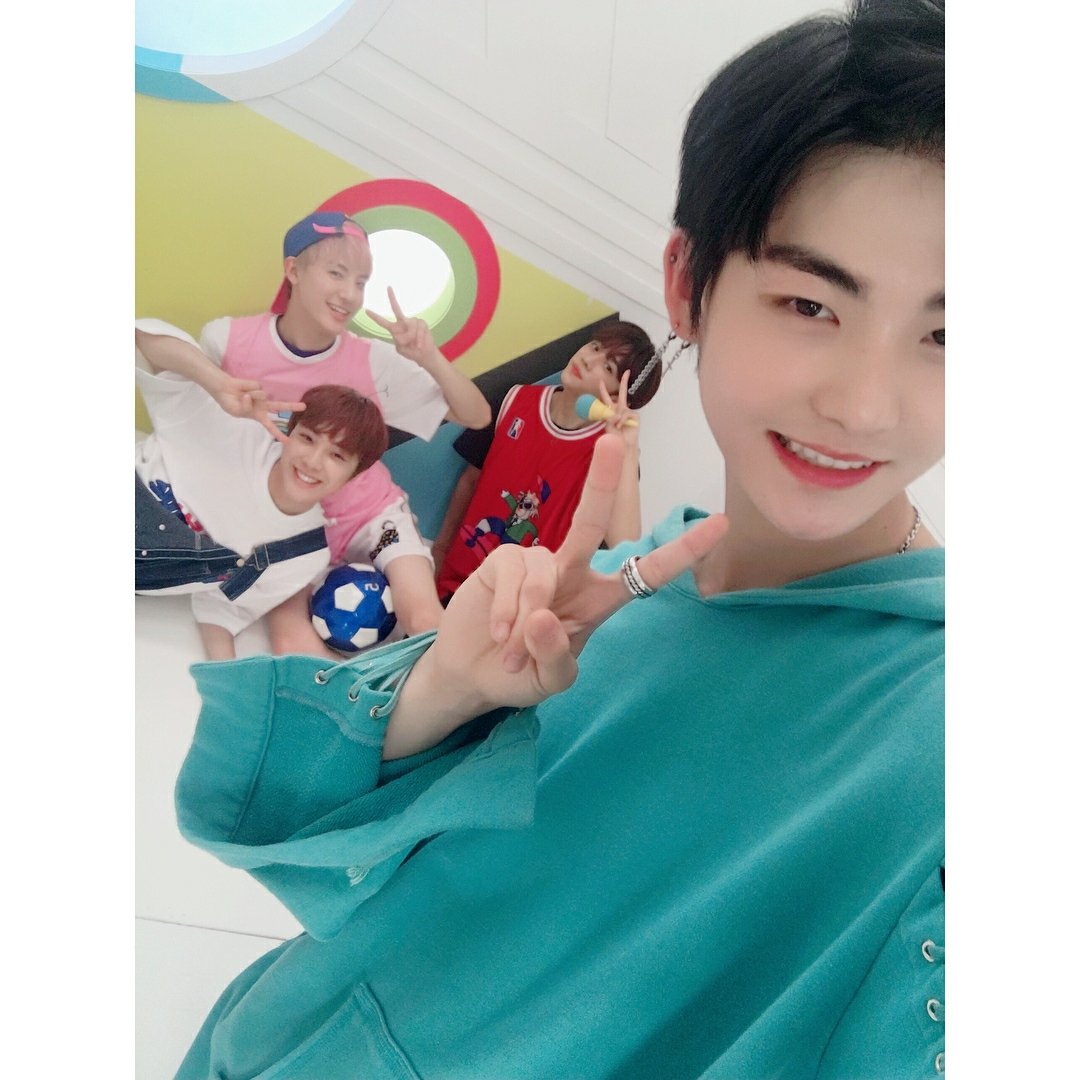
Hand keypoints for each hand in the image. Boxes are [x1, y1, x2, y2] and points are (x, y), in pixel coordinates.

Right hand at [212, 373, 305, 443]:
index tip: (287, 441)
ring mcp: (262, 396)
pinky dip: (247, 389)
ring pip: (261, 396)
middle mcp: (263, 406)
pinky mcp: (258, 386)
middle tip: (304, 406)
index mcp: (258, 416)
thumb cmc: (230, 403)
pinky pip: (255, 389)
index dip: (277, 434)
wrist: (224, 390)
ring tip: (242, 396)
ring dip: (249, 396)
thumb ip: (245, 408)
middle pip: (280, 406)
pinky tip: (243, 389)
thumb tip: (250, 397)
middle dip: (292, 406)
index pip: (270, 427)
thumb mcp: (236, 412)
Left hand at [364, 287, 437, 366]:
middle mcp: (403, 323)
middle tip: (388, 288)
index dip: (375, 317)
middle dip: (392, 298)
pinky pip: (419, 328)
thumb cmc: (411, 351)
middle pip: (396, 309)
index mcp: (395, 329)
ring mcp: (412, 322)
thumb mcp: (401, 349)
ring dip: (412, 337)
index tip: (366, 311)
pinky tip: (419, 345)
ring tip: (414, 345)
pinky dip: (419, 337)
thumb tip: (406, 333)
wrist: (424, 354)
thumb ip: (400, 341)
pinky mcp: (422, 323)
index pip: (383, 322)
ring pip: (410, 325)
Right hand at [415, 434, 726, 717]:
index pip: (646, 572)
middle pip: (589, 523)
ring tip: (513, 652)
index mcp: (599, 600)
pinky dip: (507, 611)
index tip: (718, 523)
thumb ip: (556, 655)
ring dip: (527, 619)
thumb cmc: (522, 674)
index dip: (682, 550)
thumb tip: (542, 615)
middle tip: (611, 444)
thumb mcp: (551, 680)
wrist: (474, 675)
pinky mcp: (502, 561)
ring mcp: (536, 562)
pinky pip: (513, 576)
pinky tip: (499, 632)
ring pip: (543, 572)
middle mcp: (572, 572)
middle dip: (601, 484)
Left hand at [598, 371, 638, 443]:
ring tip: (616, 426)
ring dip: (616, 418)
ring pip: (621, 409)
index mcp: (612, 410)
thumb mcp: (607, 424)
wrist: (622, 444)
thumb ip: (609, 416)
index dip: (603, 390)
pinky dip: (621, 421)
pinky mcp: (635, 416)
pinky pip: (626, 414)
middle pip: (622, 393)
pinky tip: (620, 426)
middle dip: (624, 382)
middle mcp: (620, 409)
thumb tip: (616, 413)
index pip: (607, 398)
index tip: (600, 381)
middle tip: (626, 372)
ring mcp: (628, 412)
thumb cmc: (614, 436)